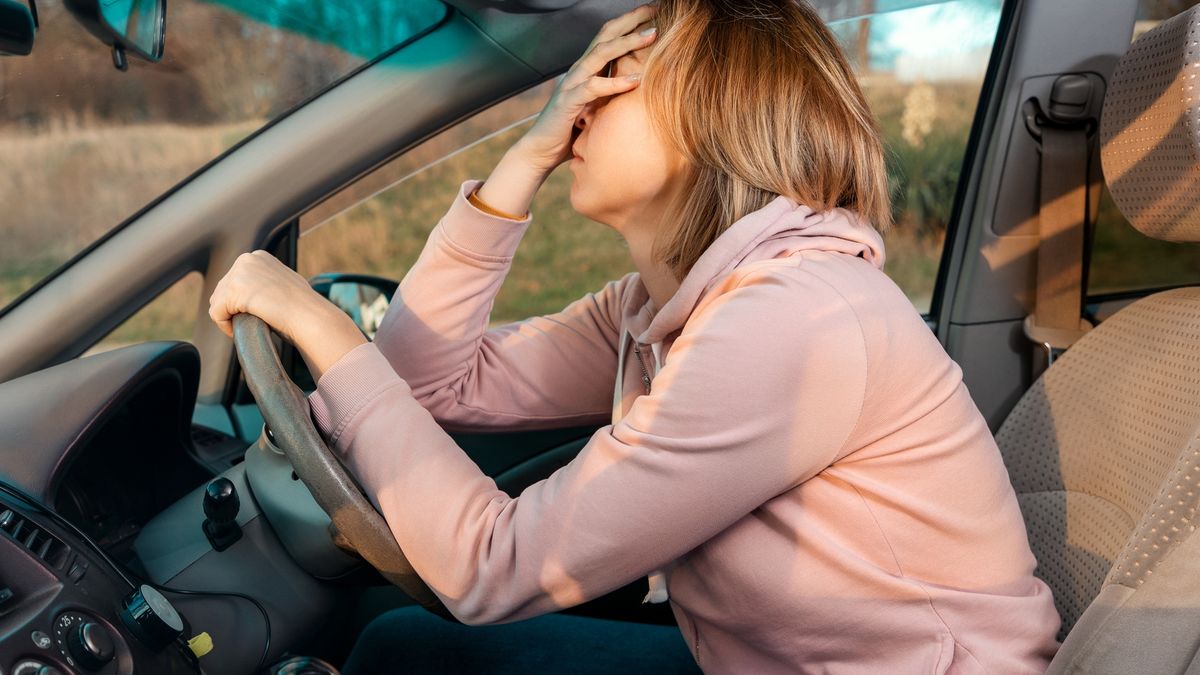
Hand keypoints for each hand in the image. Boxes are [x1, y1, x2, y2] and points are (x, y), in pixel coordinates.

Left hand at [208, 251, 366, 379]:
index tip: (252, 313)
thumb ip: (266, 281)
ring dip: (228, 316)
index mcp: (258, 257)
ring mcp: (238, 274)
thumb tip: (257, 293)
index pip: (234, 279)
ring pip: (217, 301)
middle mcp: (246, 260)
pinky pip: (216, 314)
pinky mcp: (233, 292)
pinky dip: (224, 326)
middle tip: (247, 322)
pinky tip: (238, 330)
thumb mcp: (283, 283)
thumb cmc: (302, 306)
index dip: (238, 301)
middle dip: (231, 308)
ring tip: (245, 325)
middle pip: (222, 289)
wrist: (308, 315)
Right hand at [513, 2, 658, 173]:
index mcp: (587, 69)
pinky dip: (616, 83)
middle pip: (606, 35)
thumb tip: (643, 89)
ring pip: (601, 54)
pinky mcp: (569, 102)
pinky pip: (594, 87)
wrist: (541, 151)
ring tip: (652, 36)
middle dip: (632, 20)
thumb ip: (614, 94)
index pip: (610, 36)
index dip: (631, 21)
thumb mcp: (599, 107)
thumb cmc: (572, 131)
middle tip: (656, 9)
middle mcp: (579, 70)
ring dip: (628, 43)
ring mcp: (573, 83)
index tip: (655, 11)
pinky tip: (637, 79)